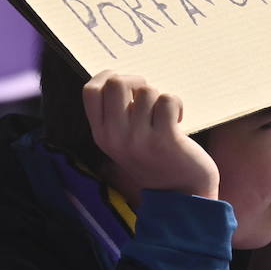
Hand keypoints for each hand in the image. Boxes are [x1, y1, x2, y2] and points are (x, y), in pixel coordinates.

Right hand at [83, 71, 218, 198]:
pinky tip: (178, 121)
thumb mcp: (123, 140)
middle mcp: (115, 137)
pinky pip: (168, 101)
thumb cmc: (153, 157)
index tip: (125, 83)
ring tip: (164, 116)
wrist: (180, 193)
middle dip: (136, 80)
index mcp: (101, 134)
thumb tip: (119, 76)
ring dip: (160, 98)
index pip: (90, 91)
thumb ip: (115, 114)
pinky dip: (177, 105)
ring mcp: (139, 139)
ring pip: (147, 91)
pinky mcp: (165, 140)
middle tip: (148, 96)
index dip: (107, 76)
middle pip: (117, 83)